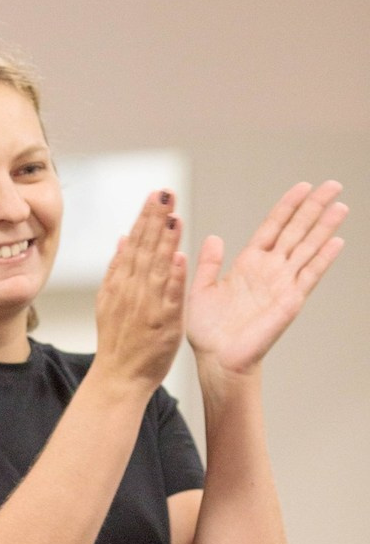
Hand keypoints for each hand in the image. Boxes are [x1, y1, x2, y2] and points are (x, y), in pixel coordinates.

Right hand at [92, 191, 187, 393]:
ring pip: (156, 267)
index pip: (136, 243)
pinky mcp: (162, 323)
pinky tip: (179, 257)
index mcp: (122, 283)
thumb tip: (123, 238)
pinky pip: (169, 296)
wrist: (119, 377)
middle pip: (145, 249)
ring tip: (174, 215)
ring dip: (165, 241)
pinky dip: (173, 277)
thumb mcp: (110, 300)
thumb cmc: (119, 341)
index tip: (157, 194)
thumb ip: (118, 269)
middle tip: (165, 192)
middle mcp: (133, 290)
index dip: (146, 217)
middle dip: (155, 219)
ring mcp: (147, 306)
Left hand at [186, 180, 346, 377]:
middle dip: (314, 208)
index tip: (302, 186)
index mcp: (247, 264)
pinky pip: (309, 276)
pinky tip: (336, 242)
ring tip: (341, 206)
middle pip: (296, 231)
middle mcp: (269, 270)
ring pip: (308, 248)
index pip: (272, 227)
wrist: (217, 358)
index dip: (287, 207)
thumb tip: (214, 237)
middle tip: (333, 185)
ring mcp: (282, 284)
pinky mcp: (290, 301)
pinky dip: (323, 259)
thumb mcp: (201, 290)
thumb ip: (209, 263)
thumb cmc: (208, 330)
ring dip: (325, 228)